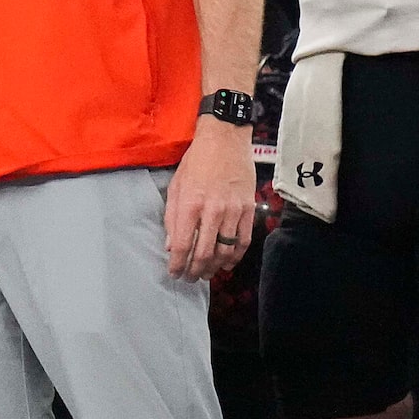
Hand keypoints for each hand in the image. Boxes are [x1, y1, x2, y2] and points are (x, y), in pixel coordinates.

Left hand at [164, 120, 255, 279]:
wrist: (225, 140)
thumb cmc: (196, 162)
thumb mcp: (176, 186)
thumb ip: (172, 218)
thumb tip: (171, 246)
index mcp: (190, 204)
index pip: (183, 245)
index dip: (178, 264)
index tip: (174, 273)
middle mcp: (212, 210)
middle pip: (204, 253)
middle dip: (195, 270)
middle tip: (190, 278)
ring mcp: (233, 210)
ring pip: (225, 251)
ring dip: (214, 267)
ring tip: (206, 274)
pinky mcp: (248, 208)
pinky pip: (244, 240)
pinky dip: (236, 256)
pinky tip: (227, 263)